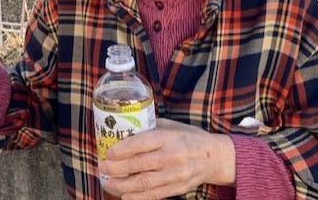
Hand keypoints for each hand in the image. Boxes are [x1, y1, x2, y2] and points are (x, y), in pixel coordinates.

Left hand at [98, 118, 235, 198]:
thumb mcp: (173, 126)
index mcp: (169, 137)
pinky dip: (137, 198)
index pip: (141, 143)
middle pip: (138, 165)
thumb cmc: (190, 138)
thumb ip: (152, 127)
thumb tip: (128, 126)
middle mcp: (171, 157)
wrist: (214, 157)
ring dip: (122, 185)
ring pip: (143, 183)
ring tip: (108, 182)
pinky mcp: (177, 189)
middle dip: (117, 167)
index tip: (108, 151)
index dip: (122, 149)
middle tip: (102, 166)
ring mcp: (174, 175)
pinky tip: (124, 196)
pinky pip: (154, 195)